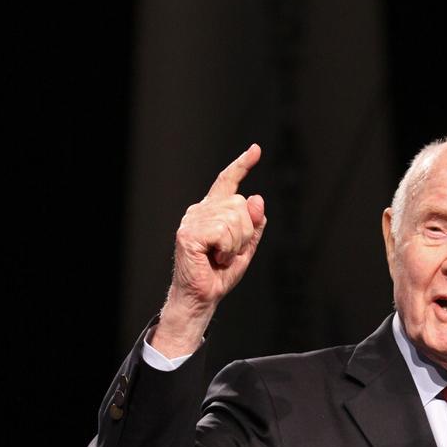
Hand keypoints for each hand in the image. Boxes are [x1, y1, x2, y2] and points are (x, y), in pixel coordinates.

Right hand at [152, 145, 266, 356]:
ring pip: (234, 219)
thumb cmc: (220, 274)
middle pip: (240, 204)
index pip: (228, 182)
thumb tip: (258, 198)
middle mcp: (200, 210)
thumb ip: (254, 223)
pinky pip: (224, 232)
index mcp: (213, 211)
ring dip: (236, 244)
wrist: (202, 297)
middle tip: (229, 253)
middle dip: (245, 232)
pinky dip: (227, 250)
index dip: (242, 165)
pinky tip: (215, 259)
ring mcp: (192, 220)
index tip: (256, 150)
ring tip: (221, 257)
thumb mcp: (246, 246)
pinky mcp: (188, 233)